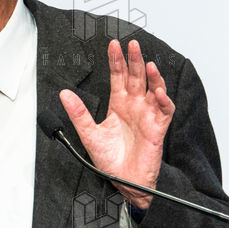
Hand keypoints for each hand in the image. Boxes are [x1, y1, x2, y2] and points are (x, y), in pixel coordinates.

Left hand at [58, 39, 174, 208]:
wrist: (124, 183)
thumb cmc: (110, 161)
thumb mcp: (89, 135)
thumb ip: (78, 113)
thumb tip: (64, 94)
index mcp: (118, 104)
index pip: (118, 76)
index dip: (116, 60)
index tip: (113, 45)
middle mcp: (134, 106)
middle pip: (137, 77)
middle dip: (135, 59)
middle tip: (132, 44)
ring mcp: (147, 115)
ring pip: (154, 89)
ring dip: (153, 76)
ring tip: (149, 64)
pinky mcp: (158, 128)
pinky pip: (164, 110)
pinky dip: (163, 100)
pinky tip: (158, 93)